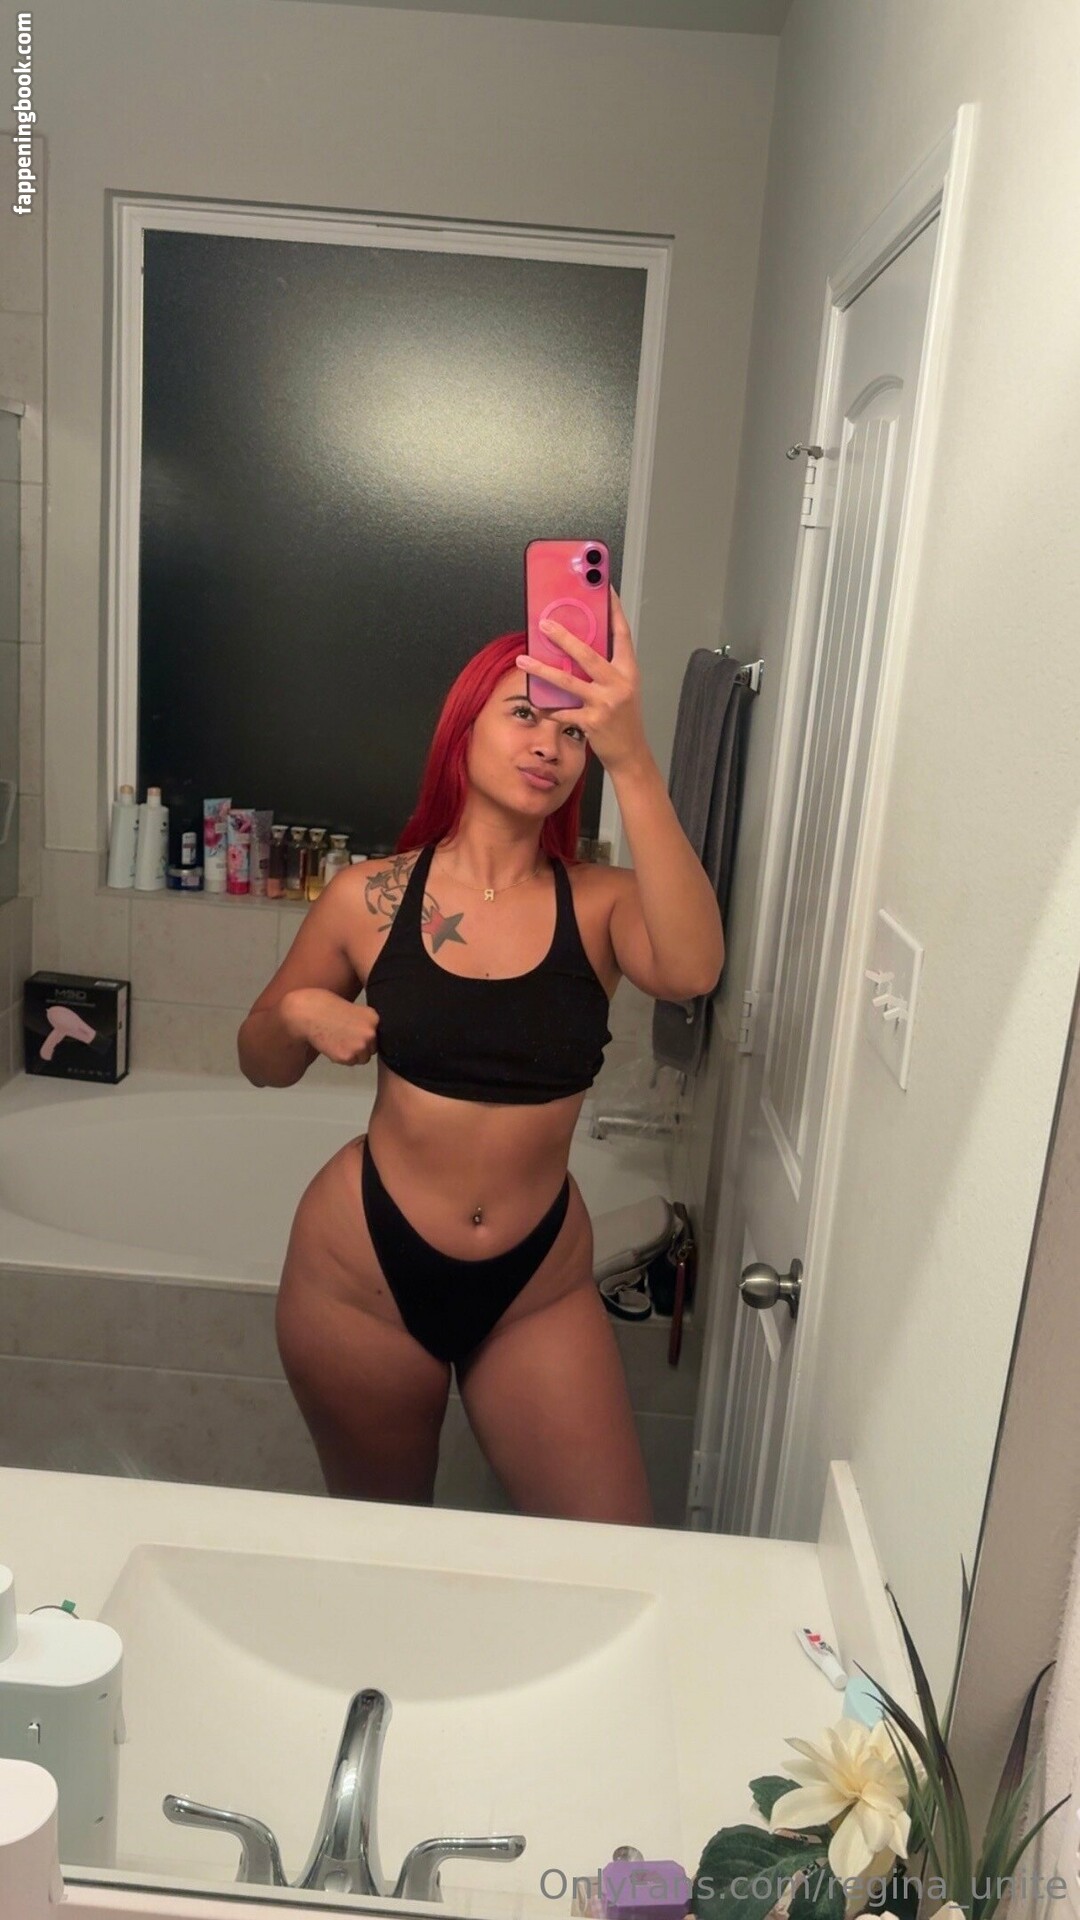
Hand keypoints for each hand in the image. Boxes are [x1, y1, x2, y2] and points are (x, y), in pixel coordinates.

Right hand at [284, 988, 378, 1067]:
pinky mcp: (347, 1057)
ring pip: (362, 1058)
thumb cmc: (328, 1008)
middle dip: (360, 1046)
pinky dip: (341, 1057)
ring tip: (337, 1039)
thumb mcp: (356, 1010)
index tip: (353, 1031)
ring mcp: (360, 1046)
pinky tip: (332, 1044)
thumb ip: (366, 1024)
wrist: (308, 1013)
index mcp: (374, 1018)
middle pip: (372, 1049)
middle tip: (344, 1036)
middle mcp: (371, 1033)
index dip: (365, 1036)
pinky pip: (349, 1062)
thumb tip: (374, 1039)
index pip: (378, 1036)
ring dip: (352, 1054)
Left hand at [515, 587, 650, 773]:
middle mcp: (619, 684)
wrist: (631, 753)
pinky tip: (536, 703)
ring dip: (542, 670)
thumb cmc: (624, 719)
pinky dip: (548, 707)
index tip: (604, 588)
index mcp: (629, 671)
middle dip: (564, 637)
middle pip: (588, 654)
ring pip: (568, 682)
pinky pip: (562, 711)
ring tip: (523, 660)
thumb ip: (605, 668)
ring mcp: (605, 704)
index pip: (622, 633)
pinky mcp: (592, 722)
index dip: (613, 609)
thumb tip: (577, 647)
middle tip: (544, 624)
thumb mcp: (622, 688)